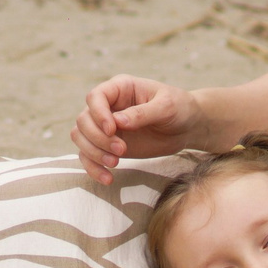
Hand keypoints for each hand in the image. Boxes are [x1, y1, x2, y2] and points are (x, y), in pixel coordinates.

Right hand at [71, 74, 204, 183]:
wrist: (187, 128)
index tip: (113, 130)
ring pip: (81, 138)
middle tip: (122, 151)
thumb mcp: (167, 106)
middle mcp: (108, 106)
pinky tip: (108, 178)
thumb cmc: (179, 108)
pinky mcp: (107, 146)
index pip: (95, 97)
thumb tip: (118, 122)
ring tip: (115, 163)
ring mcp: (105, 127)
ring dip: (94, 153)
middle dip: (99, 138)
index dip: (98, 114)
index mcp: (120, 88)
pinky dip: (93, 168)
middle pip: (84, 120)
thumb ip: (143, 113)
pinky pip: (88, 156)